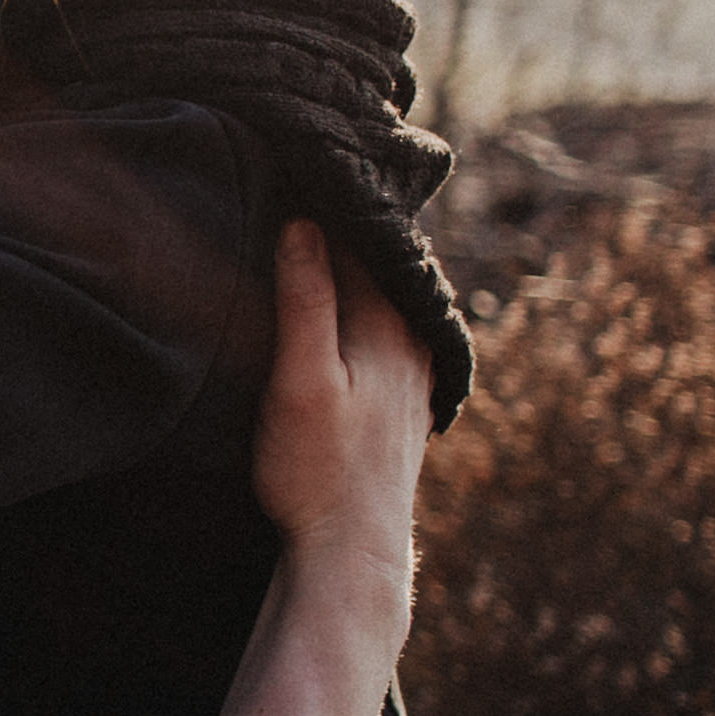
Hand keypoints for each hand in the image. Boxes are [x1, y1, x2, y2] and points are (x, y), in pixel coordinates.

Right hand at [251, 219, 432, 630]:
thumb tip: (304, 224)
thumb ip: (305, 302)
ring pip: (396, 304)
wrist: (353, 550)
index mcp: (388, 330)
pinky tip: (365, 314)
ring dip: (370, 270)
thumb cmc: (316, 466)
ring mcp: (414, 380)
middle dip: (357, 232)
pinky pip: (396, 336)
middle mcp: (413, 347)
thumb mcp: (300, 379)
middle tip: (327, 185)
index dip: (336, 205)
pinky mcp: (404, 409)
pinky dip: (377, 309)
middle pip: (387, 270)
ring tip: (344, 236)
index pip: (366, 244)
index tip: (307, 165)